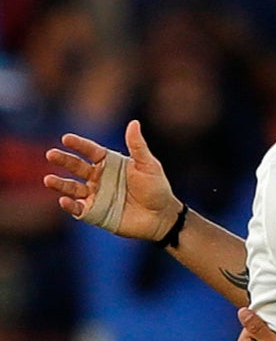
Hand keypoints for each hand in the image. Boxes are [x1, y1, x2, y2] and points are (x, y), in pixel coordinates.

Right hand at [44, 120, 182, 240]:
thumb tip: (134, 123)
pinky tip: (64, 200)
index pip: (90, 151)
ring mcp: (95, 195)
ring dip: (60, 183)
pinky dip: (69, 205)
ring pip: (72, 187)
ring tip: (48, 180)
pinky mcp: (95, 213)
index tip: (66, 139)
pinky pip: (78, 209)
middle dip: (63, 160)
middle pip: (76, 166)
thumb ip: (138, 146)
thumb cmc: (157, 188)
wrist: (162, 217)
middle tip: (51, 154)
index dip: (79, 145)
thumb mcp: (149, 165)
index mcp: (110, 163)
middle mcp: (99, 178)